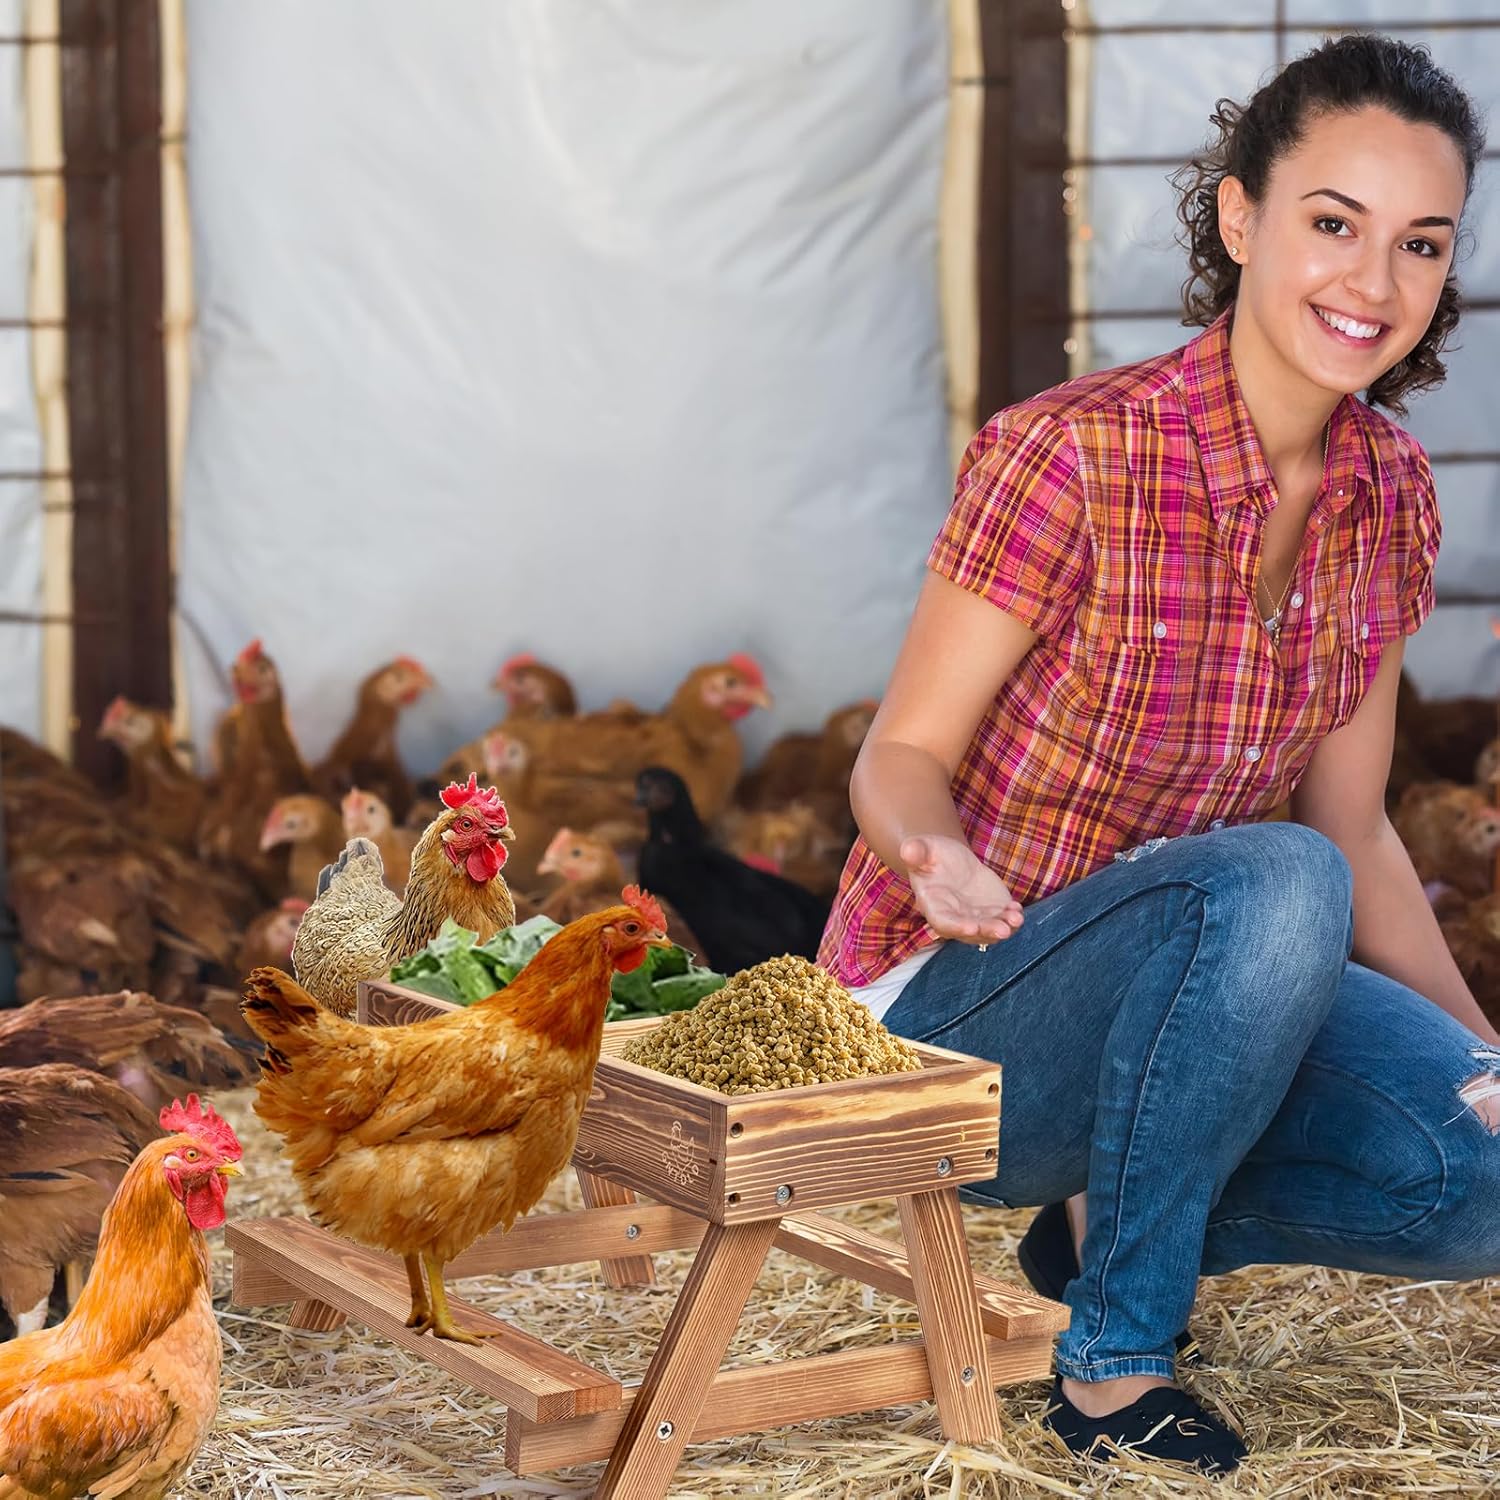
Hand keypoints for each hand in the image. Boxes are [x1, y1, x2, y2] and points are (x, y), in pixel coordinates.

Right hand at [899, 834, 1022, 945]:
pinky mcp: (992, 911)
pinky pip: (1004, 919)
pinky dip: (1012, 917)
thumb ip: (917, 852)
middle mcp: (956, 918)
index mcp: (934, 906)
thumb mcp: (924, 848)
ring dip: (1005, 927)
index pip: (944, 923)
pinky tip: (1017, 908)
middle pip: (972, 931)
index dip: (957, 927)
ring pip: (990, 929)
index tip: (972, 927)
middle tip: (1004, 930)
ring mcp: (976, 917)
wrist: (950, 859)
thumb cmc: (932, 855)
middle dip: (988, 931)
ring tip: (1016, 918)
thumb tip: (907, 850)